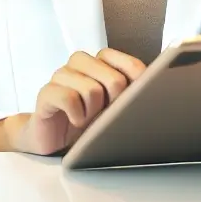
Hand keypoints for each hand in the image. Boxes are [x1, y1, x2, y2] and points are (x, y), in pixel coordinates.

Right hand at [10, 49, 145, 154]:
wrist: (54, 140)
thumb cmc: (88, 122)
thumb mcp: (115, 107)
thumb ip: (131, 93)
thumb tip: (154, 91)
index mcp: (102, 61)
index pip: (131, 65)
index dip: (138, 87)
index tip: (135, 104)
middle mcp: (82, 62)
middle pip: (113, 80)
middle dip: (113, 104)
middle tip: (104, 115)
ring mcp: (62, 75)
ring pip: (91, 90)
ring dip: (93, 113)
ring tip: (87, 119)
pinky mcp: (47, 92)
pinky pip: (69, 98)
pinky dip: (77, 115)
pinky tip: (75, 120)